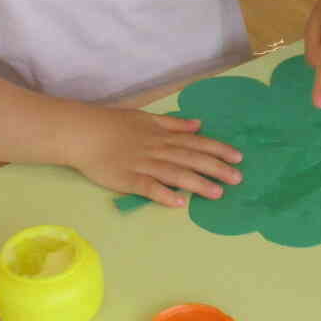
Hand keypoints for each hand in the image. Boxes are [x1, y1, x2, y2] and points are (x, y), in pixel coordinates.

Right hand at [68, 109, 242, 203]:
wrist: (82, 132)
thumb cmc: (113, 124)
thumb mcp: (146, 118)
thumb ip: (173, 124)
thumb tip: (198, 124)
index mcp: (162, 135)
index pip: (196, 142)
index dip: (218, 149)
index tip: (238, 157)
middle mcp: (157, 149)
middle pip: (191, 158)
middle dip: (216, 168)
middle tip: (238, 179)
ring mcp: (143, 164)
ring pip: (174, 173)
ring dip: (197, 182)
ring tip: (218, 193)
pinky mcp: (127, 179)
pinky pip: (148, 187)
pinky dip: (164, 193)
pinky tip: (179, 202)